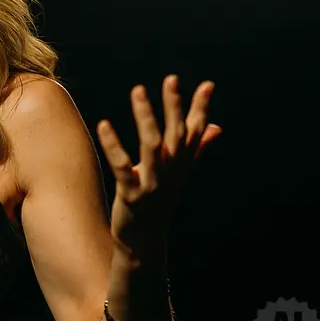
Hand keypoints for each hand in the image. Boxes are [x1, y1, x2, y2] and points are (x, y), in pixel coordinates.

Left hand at [96, 75, 221, 256]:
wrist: (144, 241)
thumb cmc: (159, 201)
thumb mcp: (178, 173)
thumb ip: (196, 146)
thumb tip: (216, 126)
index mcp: (182, 164)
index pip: (195, 131)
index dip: (201, 108)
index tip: (208, 84)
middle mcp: (171, 172)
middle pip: (176, 134)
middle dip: (175, 106)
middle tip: (172, 79)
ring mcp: (153, 183)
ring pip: (152, 146)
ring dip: (146, 117)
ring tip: (138, 91)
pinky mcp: (132, 194)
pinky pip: (122, 166)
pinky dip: (113, 145)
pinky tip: (103, 124)